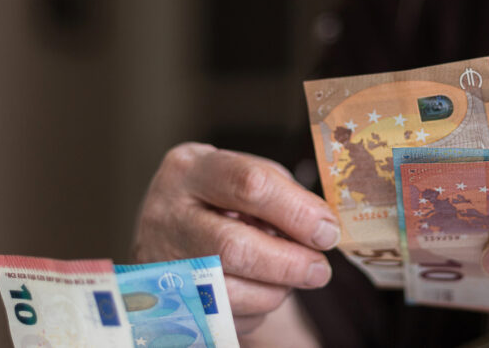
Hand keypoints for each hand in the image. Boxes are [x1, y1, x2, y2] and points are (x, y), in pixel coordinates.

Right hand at [132, 143, 340, 334]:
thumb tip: (321, 227)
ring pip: (229, 292)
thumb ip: (280, 193)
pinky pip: (225, 318)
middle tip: (320, 269)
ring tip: (291, 277)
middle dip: (288, 262)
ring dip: (275, 291)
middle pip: (233, 247)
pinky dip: (255, 308)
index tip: (327, 230)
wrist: (164, 230)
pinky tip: (258, 288)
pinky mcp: (167, 303)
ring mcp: (161, 263)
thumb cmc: (215, 198)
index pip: (249, 185)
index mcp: (188, 171)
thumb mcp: (238, 176)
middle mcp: (166, 216)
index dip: (297, 211)